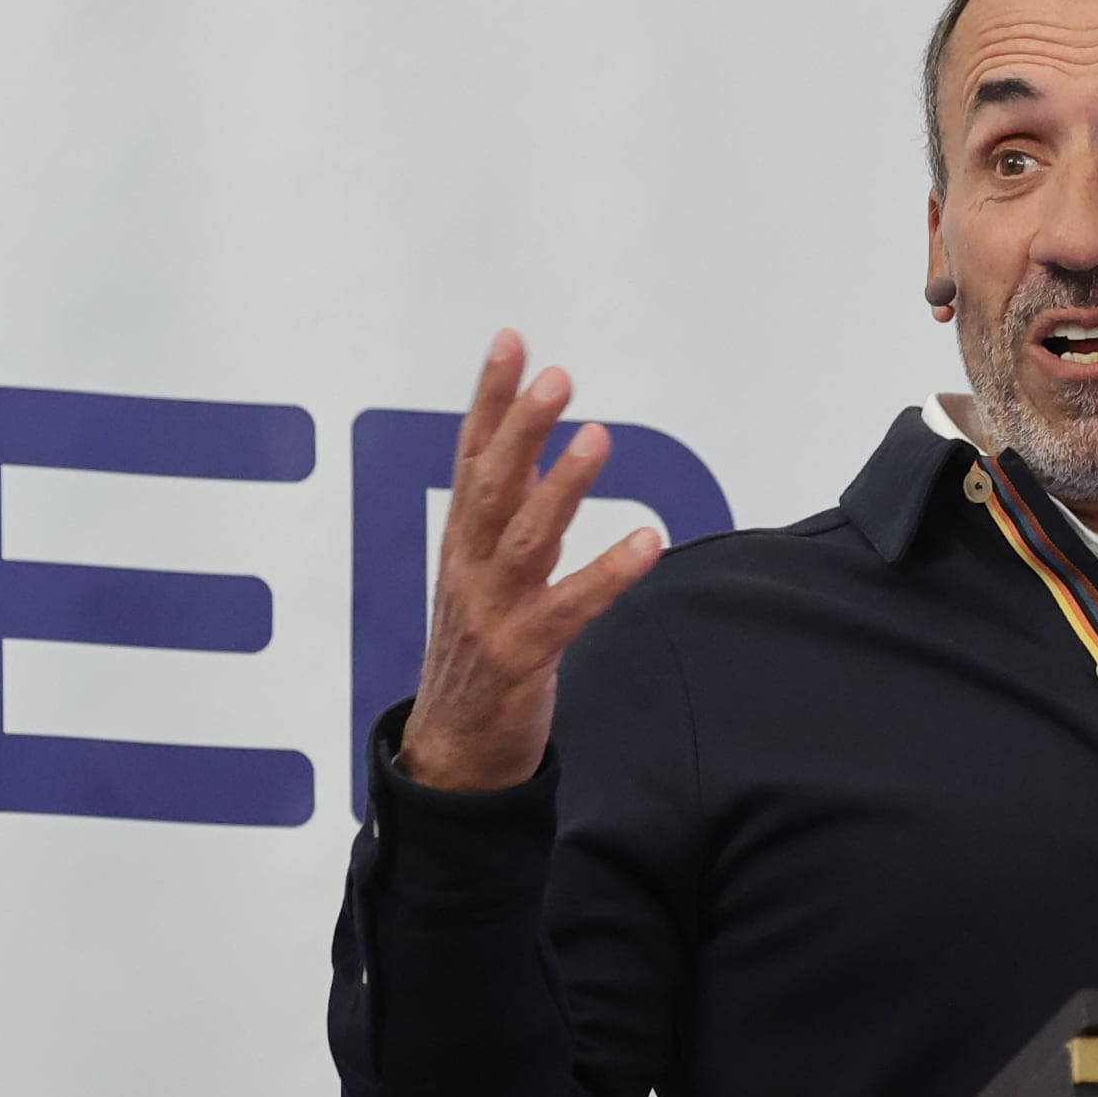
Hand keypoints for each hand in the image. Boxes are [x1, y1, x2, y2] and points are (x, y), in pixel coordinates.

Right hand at [395, 332, 665, 792]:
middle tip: (554, 375)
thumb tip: (532, 455)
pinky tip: (647, 540)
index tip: (510, 342)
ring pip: (524, 538)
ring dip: (561, 486)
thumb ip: (508, 517)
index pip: (471, 456)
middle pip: (491, 485)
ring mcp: (492, 613)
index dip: (489, 399)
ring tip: (597, 437)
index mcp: (460, 544)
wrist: (450, 754)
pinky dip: (608, 573)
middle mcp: (468, 569)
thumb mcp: (483, 577)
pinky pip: (569, 608)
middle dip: (520, 426)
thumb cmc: (476, 657)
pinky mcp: (522, 656)